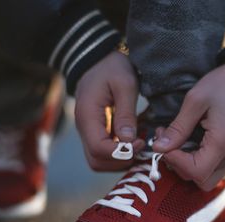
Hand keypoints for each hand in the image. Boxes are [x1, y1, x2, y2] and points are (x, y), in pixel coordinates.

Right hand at [75, 51, 144, 170]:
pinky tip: (134, 141)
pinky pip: (103, 152)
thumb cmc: (112, 67)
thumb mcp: (125, 84)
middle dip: (121, 161)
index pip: (99, 149)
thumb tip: (129, 141)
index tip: (140, 142)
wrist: (98, 58)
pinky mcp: (96, 131)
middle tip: (141, 147)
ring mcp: (88, 131)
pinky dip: (119, 153)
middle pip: (97, 161)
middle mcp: (84, 128)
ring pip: (99, 161)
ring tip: (139, 145)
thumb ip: (126, 113)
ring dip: (120, 160)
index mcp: (88, 116)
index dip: (121, 152)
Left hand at [152, 60, 224, 189]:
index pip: (195, 171)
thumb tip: (158, 148)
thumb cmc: (224, 84)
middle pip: (201, 181)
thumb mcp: (196, 100)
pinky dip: (199, 161)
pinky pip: (214, 168)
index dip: (174, 161)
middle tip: (168, 143)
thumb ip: (178, 128)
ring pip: (207, 178)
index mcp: (223, 142)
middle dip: (179, 166)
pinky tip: (191, 141)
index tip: (163, 142)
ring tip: (178, 141)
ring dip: (188, 166)